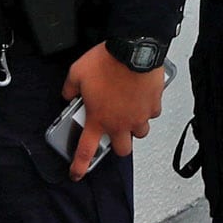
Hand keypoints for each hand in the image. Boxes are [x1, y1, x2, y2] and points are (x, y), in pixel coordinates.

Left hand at [60, 44, 164, 180]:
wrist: (135, 49)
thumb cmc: (108, 61)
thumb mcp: (76, 73)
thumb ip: (69, 89)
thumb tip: (68, 94)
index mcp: (98, 118)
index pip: (86, 151)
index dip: (80, 166)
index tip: (77, 174)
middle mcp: (120, 122)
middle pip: (122, 150)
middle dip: (119, 144)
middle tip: (115, 132)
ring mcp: (139, 115)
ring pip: (141, 133)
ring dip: (135, 127)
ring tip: (131, 113)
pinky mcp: (154, 104)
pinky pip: (153, 113)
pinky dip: (148, 109)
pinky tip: (142, 98)